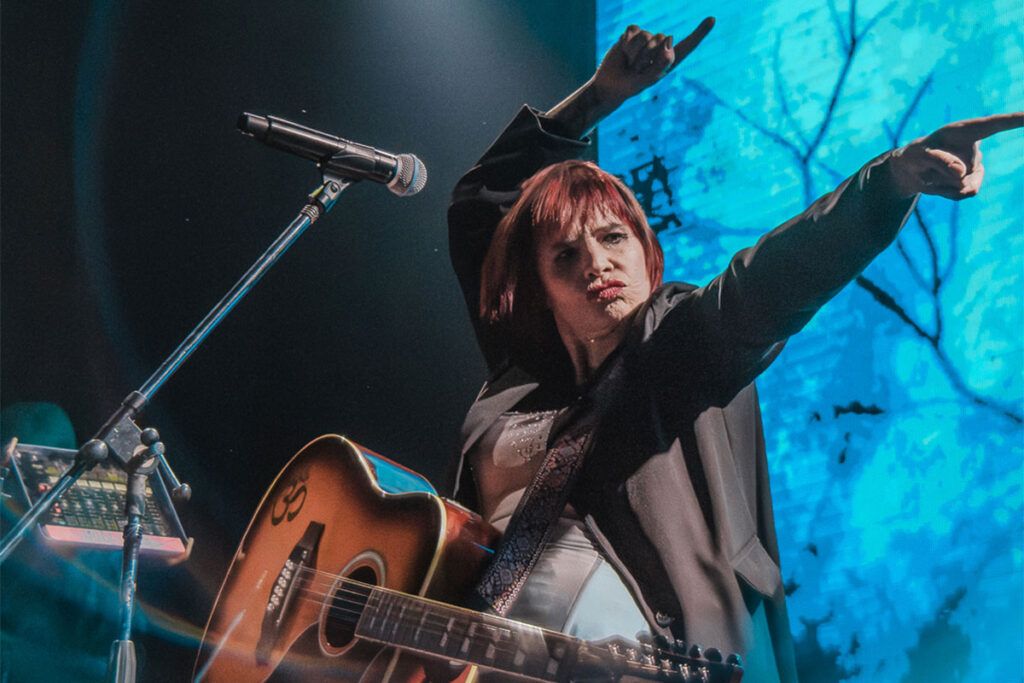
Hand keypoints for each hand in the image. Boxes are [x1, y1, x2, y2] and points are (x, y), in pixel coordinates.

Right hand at [591, 18, 714, 106]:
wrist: (610, 85)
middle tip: (637, 70)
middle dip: (645, 56)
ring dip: (635, 53)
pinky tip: (624, 52)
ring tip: (630, 64)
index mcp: (669, 60)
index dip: (700, 32)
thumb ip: (662, 62)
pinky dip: (627, 43)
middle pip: (660, 39)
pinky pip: (633, 30)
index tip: (712, 19)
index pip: (688, 45)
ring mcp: (646, 39)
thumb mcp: (649, 79)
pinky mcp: (632, 33)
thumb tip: (669, 38)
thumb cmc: (632, 85)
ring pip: (645, 36)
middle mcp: (660, 47)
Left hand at [888, 113, 1022, 198]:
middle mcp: (974, 146)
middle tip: (924, 168)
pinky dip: (946, 194)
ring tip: (931, 175)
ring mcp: (976, 165)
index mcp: (964, 130)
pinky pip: (963, 194)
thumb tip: (962, 173)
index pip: (994, 124)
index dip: (1015, 120)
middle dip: (938, 173)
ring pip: (961, 184)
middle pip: (959, 168)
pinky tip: (939, 185)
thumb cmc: (913, 156)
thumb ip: (938, 160)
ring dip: (941, 185)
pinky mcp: (973, 182)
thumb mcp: (917, 156)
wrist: (910, 171)